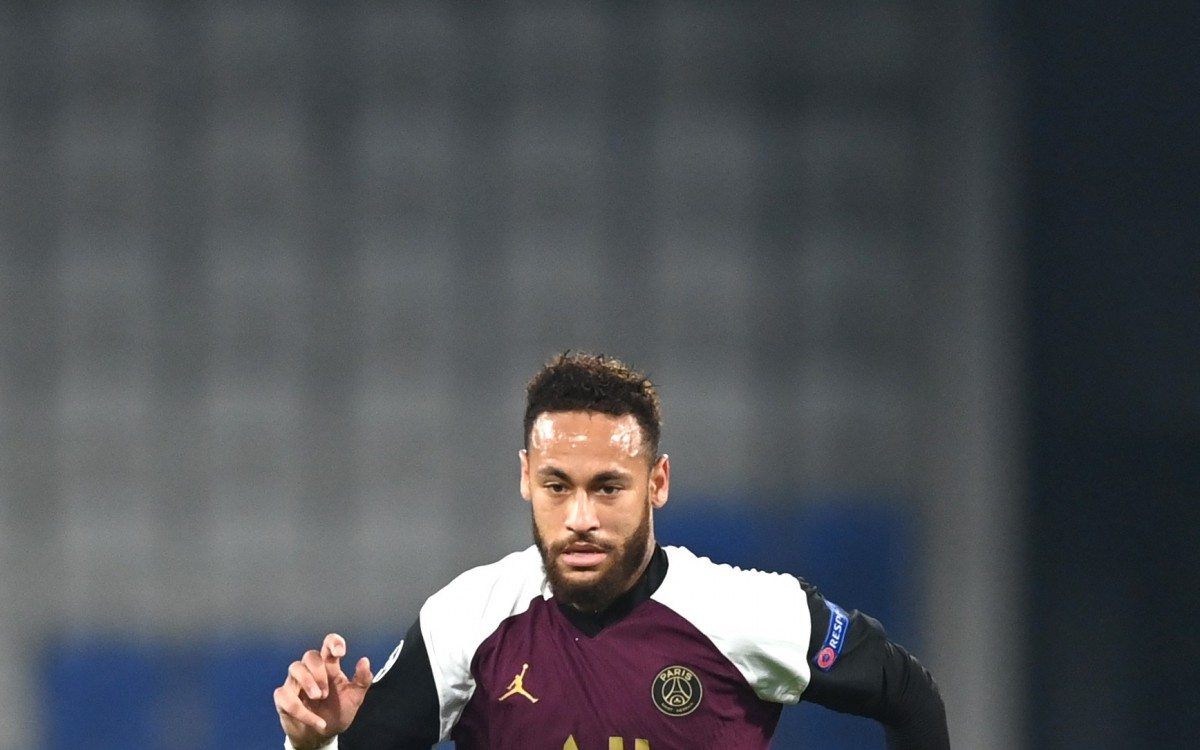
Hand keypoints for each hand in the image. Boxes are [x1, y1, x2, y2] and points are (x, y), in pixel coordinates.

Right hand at [274, 633, 372, 748]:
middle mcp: (311, 671)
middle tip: (326, 692)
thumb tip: (364, 660)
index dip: (333, 642)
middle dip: (319, 671)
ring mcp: (295, 683)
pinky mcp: (284, 698)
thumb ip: (362, 680)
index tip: (339, 653)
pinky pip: (284, 695)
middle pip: (310, 655)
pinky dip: (300, 710)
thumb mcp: (355, 697)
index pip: (328, 644)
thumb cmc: (337, 711)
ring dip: (307, 682)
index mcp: (329, 667)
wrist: (323, 736)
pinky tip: (317, 722)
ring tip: (318, 697)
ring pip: (294, 667)